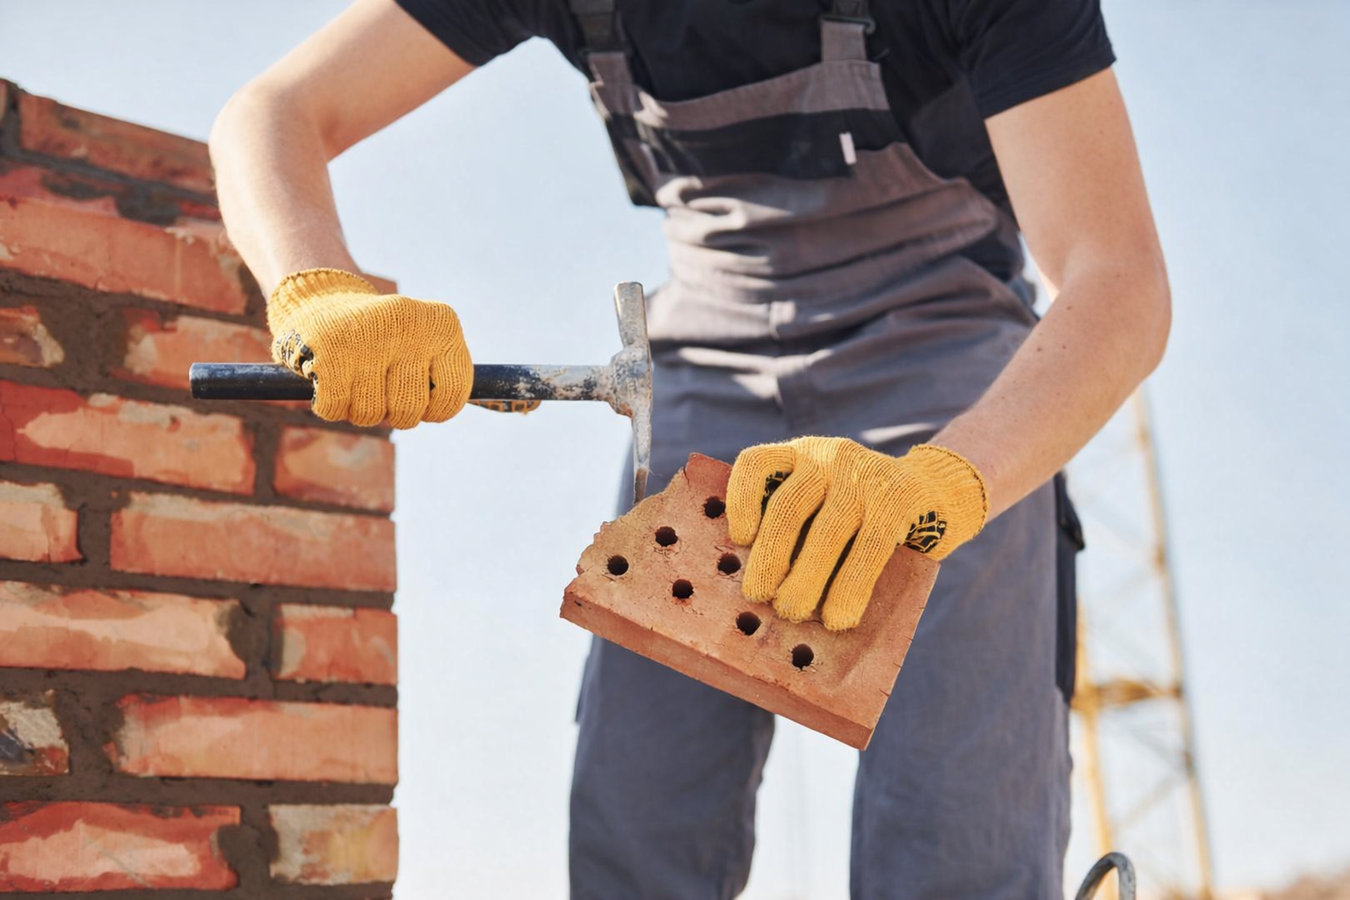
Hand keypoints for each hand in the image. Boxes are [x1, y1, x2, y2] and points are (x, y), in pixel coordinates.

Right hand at [268, 268, 472, 427]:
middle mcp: (409, 323)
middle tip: (380, 389)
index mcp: (442, 324)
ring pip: (370, 413)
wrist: (323, 299)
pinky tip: (329, 378)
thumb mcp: (424, 344)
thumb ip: (445, 375)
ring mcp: (369, 335)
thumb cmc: (382, 338)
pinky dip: (329, 405)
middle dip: (392, 413)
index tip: (422, 402)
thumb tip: (476, 403)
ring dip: (358, 409)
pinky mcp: (330, 348)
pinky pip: (334, 408)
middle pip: (410, 411)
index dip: (435, 410)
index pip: (454, 393)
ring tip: (354, 379)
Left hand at [726, 438, 987, 629]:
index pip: (756, 463)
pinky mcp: (898, 498)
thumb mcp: (822, 506)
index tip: (739, 539)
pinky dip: (851, 587)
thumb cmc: (859, 516)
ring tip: (792, 613)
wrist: (937, 493)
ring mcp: (865, 474)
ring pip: (829, 529)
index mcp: (798, 456)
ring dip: (807, 578)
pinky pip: (870, 546)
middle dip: (771, 557)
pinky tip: (839, 617)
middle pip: (789, 505)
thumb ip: (793, 531)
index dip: (740, 500)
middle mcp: (828, 456)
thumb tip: (758, 591)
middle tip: (758, 598)